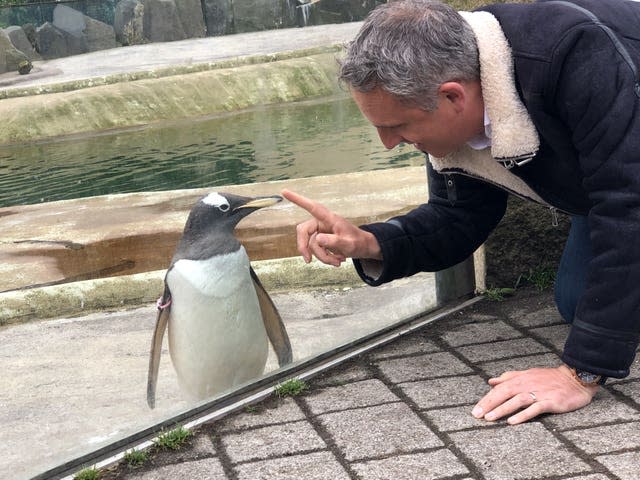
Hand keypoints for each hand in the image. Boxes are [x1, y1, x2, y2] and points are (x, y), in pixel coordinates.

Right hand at [281, 189, 381, 266]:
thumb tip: (318, 239)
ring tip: (338, 262)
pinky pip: (316, 251)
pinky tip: (337, 260)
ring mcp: (320, 232)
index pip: (312, 207)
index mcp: (329, 218)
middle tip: (308, 261)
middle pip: (303, 231)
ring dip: (323, 257)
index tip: (284, 191)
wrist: (363, 248)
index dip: (298, 199)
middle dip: (305, 247)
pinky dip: (325, 258)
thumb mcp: (349, 244)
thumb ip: (334, 241)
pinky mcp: (321, 240)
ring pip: (311, 245)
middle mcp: (322, 223)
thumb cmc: (358, 242)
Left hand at [472, 365, 598, 424]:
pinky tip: (512, 421)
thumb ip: (509, 377)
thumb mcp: (527, 374)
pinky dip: (523, 415)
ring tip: (490, 418)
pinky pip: (534, 409)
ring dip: (502, 409)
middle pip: (504, 394)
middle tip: (477, 415)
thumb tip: (491, 381)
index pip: (499, 389)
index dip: (486, 399)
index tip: (476, 409)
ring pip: (516, 401)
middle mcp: (527, 385)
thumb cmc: (550, 378)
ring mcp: (539, 393)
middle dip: (489, 404)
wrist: (575, 378)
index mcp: (520, 379)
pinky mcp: (550, 401)